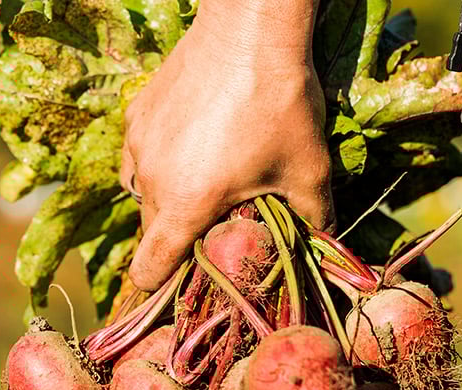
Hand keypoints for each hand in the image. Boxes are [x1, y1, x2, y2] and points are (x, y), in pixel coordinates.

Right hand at [121, 0, 331, 290]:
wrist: (250, 30)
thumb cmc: (281, 104)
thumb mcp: (309, 170)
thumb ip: (314, 220)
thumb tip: (325, 252)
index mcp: (186, 204)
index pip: (148, 271)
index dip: (163, 286)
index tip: (185, 282)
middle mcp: (151, 179)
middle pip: (150, 235)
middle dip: (178, 240)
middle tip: (218, 224)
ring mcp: (138, 145)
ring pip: (141, 194)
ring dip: (167, 201)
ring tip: (207, 181)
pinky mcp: (136, 115)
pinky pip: (139, 156)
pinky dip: (160, 162)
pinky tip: (194, 145)